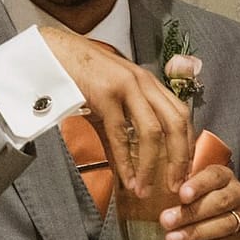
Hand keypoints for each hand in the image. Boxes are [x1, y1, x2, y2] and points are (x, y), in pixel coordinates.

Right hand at [35, 23, 189, 197]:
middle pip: (176, 123)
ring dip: (152, 165)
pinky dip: (126, 160)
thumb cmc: (79, 73)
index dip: (187, 145)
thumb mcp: (110, 94)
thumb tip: (132, 157)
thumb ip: (125, 119)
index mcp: (148, 82)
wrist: (52, 50)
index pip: (181, 115)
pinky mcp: (104, 94)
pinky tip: (127, 177)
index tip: (184, 170)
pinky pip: (121, 134)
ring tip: (145, 188)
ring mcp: (125, 86)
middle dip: (179, 159)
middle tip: (176, 186)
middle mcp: (143, 82)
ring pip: (152, 131)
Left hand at [160, 164, 239, 239]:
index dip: (198, 185)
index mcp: (224, 176)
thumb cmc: (210, 200)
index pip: (214, 175)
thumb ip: (183, 187)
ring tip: (172, 239)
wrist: (239, 225)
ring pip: (223, 225)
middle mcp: (238, 194)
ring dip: (194, 233)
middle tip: (166, 220)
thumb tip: (151, 191)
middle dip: (191, 212)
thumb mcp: (199, 188)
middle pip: (219, 202)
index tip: (181, 194)